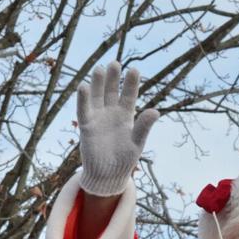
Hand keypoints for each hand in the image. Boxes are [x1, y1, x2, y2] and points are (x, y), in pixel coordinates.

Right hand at [77, 62, 159, 195]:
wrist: (108, 175)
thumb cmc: (125, 159)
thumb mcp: (137, 142)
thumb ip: (144, 127)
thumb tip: (156, 111)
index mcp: (126, 116)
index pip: (129, 96)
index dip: (131, 83)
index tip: (134, 69)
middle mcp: (111, 113)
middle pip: (112, 91)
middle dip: (113, 78)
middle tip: (115, 62)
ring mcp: (98, 117)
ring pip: (97, 96)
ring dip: (98, 84)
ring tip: (100, 69)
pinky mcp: (86, 126)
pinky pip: (84, 110)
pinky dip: (83, 99)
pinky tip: (83, 86)